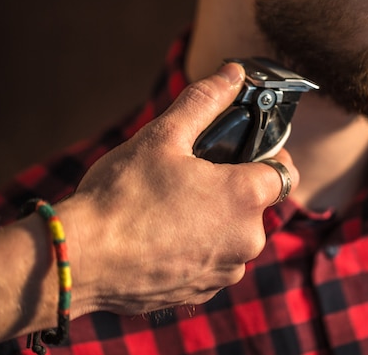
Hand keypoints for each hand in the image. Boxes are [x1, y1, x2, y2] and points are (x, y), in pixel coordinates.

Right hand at [61, 63, 299, 316]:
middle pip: (256, 206)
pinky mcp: (202, 294)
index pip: (285, 172)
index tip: (248, 152)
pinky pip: (211, 264)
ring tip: (172, 209)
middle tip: (194, 177)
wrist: (81, 259)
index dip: (271, 157)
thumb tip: (233, 72)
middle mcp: (247, 240)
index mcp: (246, 197)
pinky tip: (162, 240)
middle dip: (233, 190)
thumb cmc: (123, 195)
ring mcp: (225, 272)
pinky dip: (196, 251)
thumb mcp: (163, 136)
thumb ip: (205, 101)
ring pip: (233, 237)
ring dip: (214, 222)